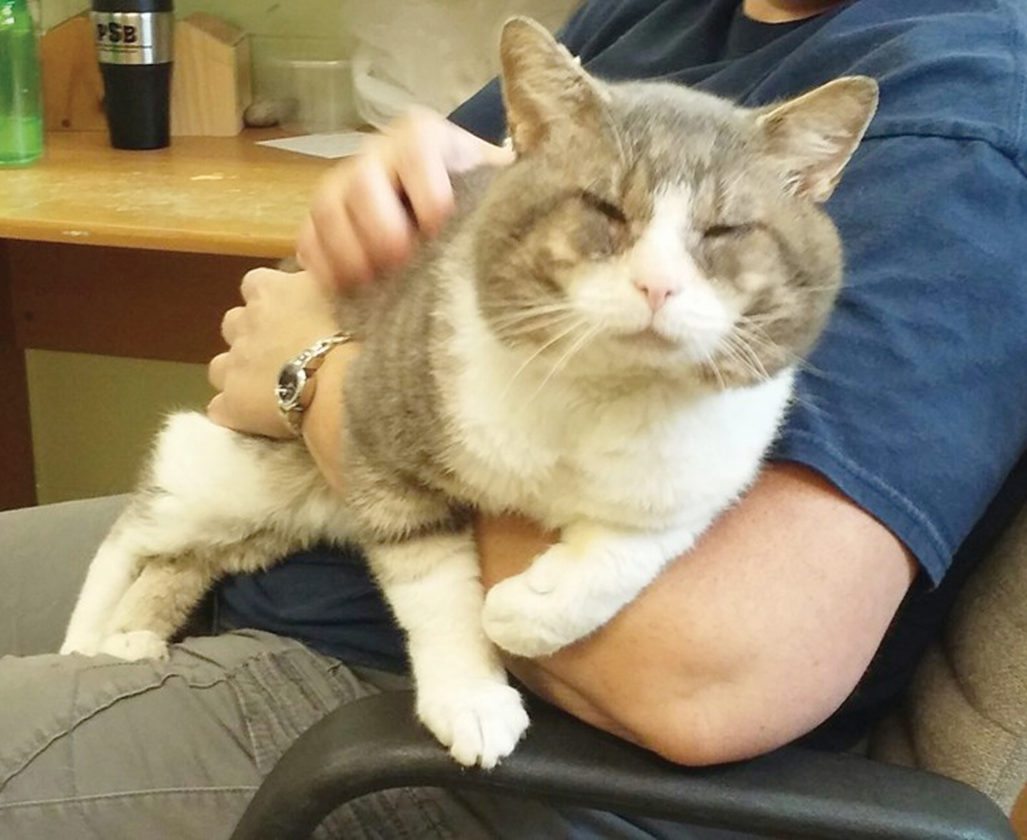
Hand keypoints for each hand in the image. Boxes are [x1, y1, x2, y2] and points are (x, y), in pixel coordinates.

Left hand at [207, 268, 338, 437]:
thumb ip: (320, 278)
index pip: (256, 284)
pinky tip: (258, 419)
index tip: (289, 314)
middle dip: (251, 336)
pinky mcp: (232, 403)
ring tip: (268, 388)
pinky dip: (236, 412)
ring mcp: (234, 364)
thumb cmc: (353, 334)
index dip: (269, 299)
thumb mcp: (344, 289)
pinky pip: (222, 409)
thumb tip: (314, 265)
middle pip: (234, 323)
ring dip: (239, 373)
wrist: (343, 384)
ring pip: (220, 366)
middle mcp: (246, 322)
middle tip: (282, 354)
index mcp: (271, 290)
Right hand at [297, 107, 513, 290]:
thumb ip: (510, 198)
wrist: (456, 213)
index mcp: (427, 140)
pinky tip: (344, 288)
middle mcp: (380, 155)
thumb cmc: (485, 205)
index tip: (439, 225)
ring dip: (346, 249)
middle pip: (361, 178)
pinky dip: (321, 265)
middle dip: (378, 224)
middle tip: (399, 261)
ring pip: (327, 207)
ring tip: (371, 282)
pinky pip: (307, 238)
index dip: (424, 187)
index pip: (417, 147)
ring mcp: (346, 186)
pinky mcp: (326, 223)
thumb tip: (539, 227)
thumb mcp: (501, 191)